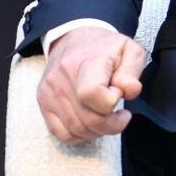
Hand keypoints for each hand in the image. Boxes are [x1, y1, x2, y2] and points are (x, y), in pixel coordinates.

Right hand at [37, 27, 145, 144]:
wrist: (72, 39)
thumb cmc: (104, 48)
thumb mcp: (129, 50)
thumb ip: (132, 72)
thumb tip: (127, 90)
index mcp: (86, 62)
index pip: (92, 93)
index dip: (111, 101)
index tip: (118, 93)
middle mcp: (62, 77)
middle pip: (88, 119)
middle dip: (111, 124)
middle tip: (120, 114)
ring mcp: (50, 92)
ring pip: (76, 130)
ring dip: (97, 131)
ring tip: (106, 116)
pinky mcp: (43, 102)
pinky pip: (61, 133)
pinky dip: (79, 135)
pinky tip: (90, 124)